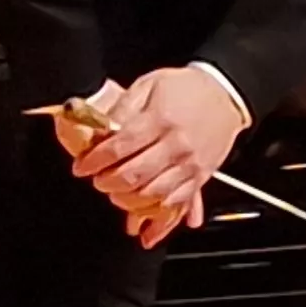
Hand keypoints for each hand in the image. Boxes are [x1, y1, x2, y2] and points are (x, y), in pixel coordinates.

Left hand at [65, 68, 246, 233]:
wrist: (224, 94)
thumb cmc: (185, 88)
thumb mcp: (149, 85)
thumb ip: (123, 107)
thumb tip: (101, 128)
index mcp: (160, 119)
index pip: (119, 147)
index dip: (94, 160)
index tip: (81, 167)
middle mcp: (176, 144)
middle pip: (134, 175)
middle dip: (108, 183)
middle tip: (98, 181)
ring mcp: (190, 163)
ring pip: (154, 194)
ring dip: (129, 200)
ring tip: (117, 194)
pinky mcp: (201, 175)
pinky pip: (179, 202)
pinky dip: (160, 217)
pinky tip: (145, 221)